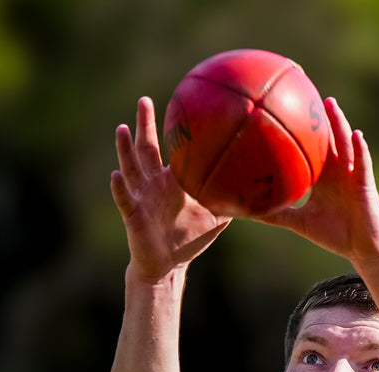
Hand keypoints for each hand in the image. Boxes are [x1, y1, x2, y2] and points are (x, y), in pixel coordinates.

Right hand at [110, 96, 230, 282]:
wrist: (168, 264)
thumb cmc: (190, 239)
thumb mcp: (217, 219)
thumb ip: (235, 202)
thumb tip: (264, 193)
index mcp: (172, 179)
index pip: (172, 148)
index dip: (174, 128)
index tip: (181, 102)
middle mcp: (154, 182)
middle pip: (147, 148)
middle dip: (145, 125)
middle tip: (145, 100)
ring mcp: (141, 196)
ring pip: (130, 168)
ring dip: (125, 149)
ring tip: (122, 130)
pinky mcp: (132, 214)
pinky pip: (124, 199)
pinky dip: (117, 188)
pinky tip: (114, 175)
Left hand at [255, 98, 378, 265]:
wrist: (363, 249)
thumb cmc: (334, 235)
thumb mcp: (299, 223)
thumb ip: (276, 215)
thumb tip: (247, 212)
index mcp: (322, 176)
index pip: (310, 146)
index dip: (300, 128)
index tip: (285, 106)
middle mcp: (336, 170)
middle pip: (326, 137)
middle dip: (317, 115)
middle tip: (304, 89)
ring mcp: (352, 174)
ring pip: (344, 143)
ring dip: (339, 123)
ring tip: (329, 103)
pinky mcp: (365, 183)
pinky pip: (363, 163)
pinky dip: (360, 149)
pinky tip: (357, 135)